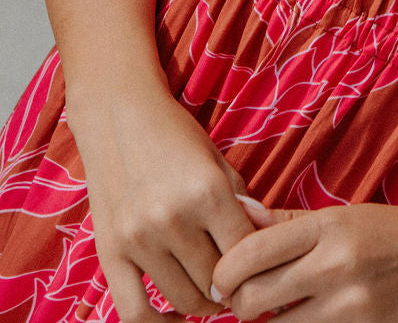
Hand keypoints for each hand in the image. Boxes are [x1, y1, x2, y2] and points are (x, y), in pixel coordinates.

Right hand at [70, 86, 256, 320]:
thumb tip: (268, 245)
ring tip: (211, 291)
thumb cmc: (175, 135)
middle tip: (238, 284)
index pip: (246, 254)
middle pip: (216, 283)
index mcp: (208, 192)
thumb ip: (243, 204)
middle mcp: (173, 218)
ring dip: (202, 305)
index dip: (259, 267)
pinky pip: (134, 313)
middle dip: (232, 288)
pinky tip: (176, 316)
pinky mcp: (110, 252)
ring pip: (182, 300)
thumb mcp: (218, 161)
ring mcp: (138, 238)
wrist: (118, 114)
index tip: (262, 269)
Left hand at [211, 202, 397, 322]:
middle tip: (245, 299)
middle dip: (240, 304)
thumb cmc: (394, 232)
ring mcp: (351, 309)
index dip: (225, 271)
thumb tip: (237, 211)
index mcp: (328, 226)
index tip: (226, 276)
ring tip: (281, 309)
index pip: (249, 252)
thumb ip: (286, 221)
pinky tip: (309, 319)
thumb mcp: (343, 215)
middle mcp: (336, 267)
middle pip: (252, 299)